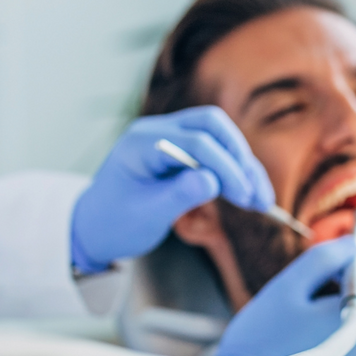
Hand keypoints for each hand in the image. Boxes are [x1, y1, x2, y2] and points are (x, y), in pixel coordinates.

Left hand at [70, 106, 275, 272]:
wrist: (94, 229)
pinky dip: (233, 171)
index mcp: (141, 142)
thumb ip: (179, 195)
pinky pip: (214, 151)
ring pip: (218, 136)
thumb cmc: (114, 223)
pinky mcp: (180, 152)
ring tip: (261, 200)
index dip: (226, 168)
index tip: (244, 197)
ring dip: (242, 164)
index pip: (196, 142)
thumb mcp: (146, 215)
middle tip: (255, 194)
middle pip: (212, 125)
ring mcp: (169, 138)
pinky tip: (249, 193)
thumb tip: (214, 181)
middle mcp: (157, 131)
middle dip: (238, 157)